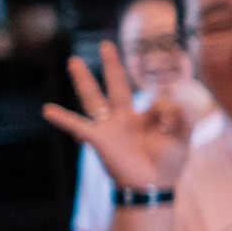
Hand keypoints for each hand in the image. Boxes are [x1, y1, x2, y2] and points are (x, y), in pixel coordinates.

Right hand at [42, 40, 193, 192]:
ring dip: (83, 79)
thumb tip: (173, 97)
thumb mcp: (183, 138)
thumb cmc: (168, 164)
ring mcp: (110, 126)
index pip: (158, 99)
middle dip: (112, 64)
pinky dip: (62, 119)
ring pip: (94, 97)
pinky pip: (77, 126)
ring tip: (74, 60)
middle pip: (117, 84)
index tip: (176, 121)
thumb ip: (184, 116)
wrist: (153, 187)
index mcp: (146, 116)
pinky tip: (47, 110)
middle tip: (106, 44)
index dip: (170, 109)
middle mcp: (125, 117)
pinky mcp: (99, 139)